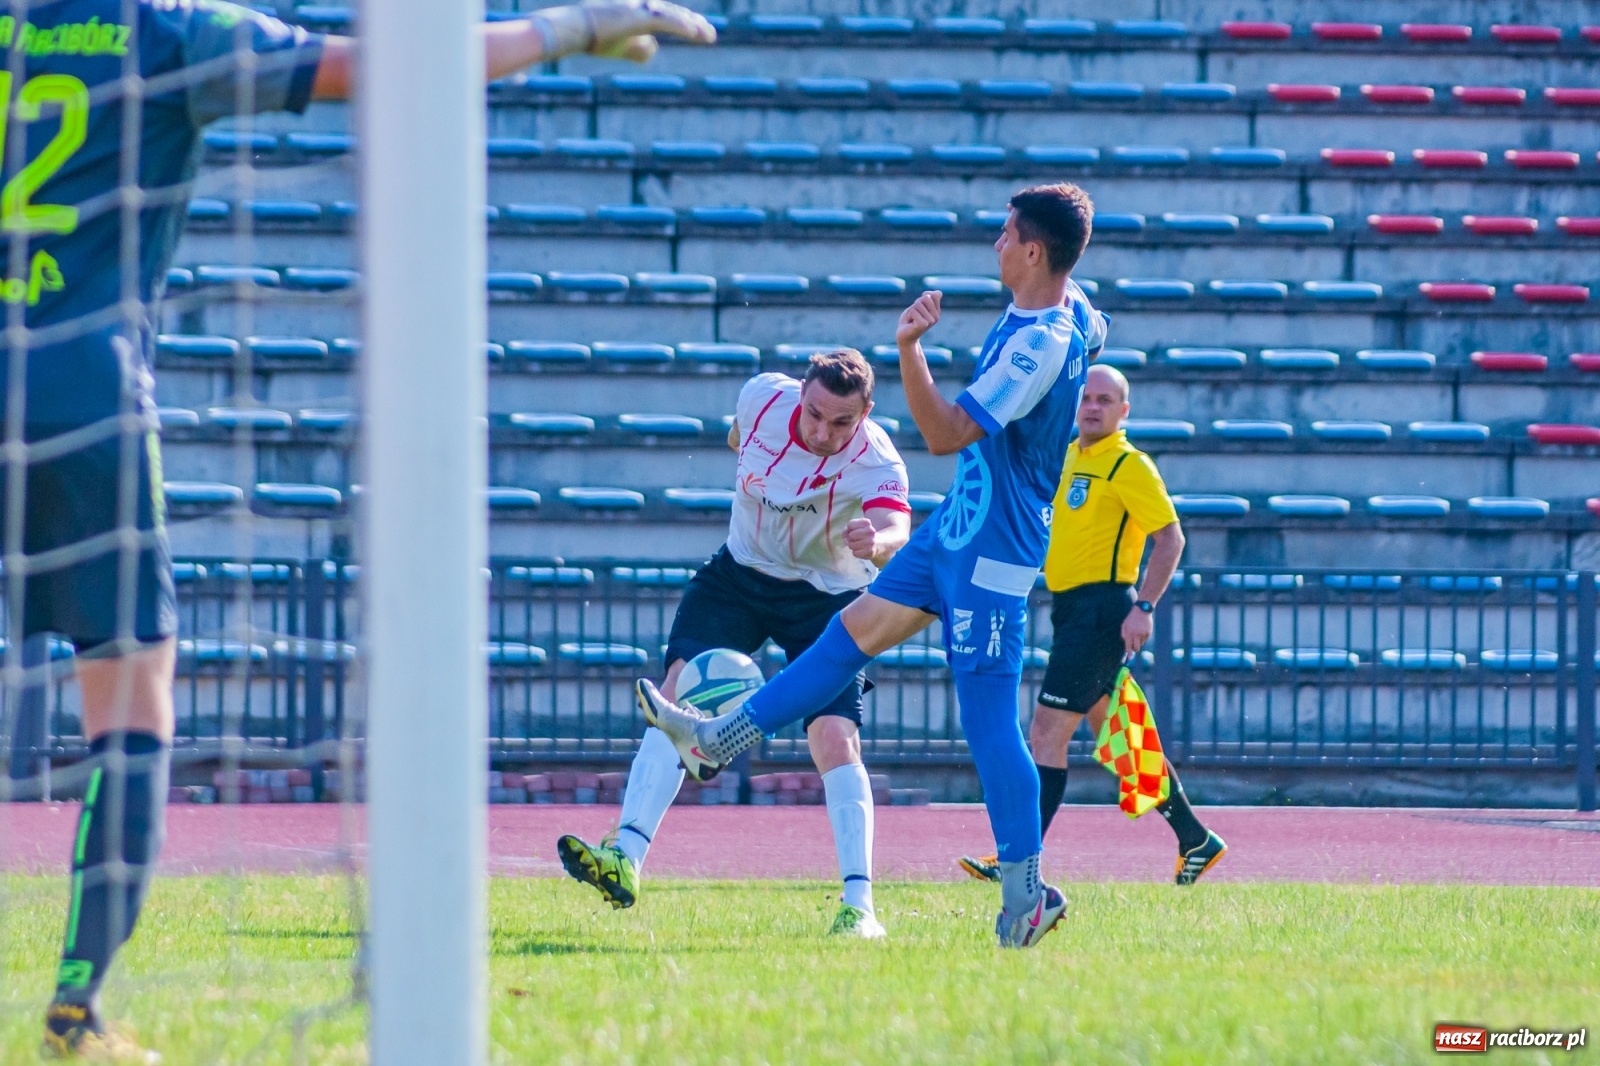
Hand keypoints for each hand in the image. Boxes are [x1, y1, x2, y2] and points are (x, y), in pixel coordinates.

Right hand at [535, 0, 716, 62]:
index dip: (686, 22)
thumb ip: (638, 48)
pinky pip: (665, 21)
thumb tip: (654, 48)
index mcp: (638, 12)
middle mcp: (641, 6)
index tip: (700, 31)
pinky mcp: (637, 17)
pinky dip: (682, 27)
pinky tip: (696, 33)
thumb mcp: (621, 46)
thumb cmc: (593, 37)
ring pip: (673, 17)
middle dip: (695, 24)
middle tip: (711, 34)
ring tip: (710, 36)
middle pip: (674, 14)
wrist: (574, 29)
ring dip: (693, 27)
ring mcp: (639, 10)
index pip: (667, 16)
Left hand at [844, 517, 877, 559]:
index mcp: (866, 523)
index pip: (850, 525)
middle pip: (851, 535)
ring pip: (851, 545)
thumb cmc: (862, 534)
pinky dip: (856, 552)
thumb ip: (846, 530)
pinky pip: (855, 553)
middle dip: (851, 538)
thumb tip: (846, 539)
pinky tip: (862, 549)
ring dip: (853, 546)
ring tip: (859, 544)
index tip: (855, 530)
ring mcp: (871, 541)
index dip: (849, 529)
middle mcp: (870, 531)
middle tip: (857, 538)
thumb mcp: (855, 528)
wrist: (878, 544)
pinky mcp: (870, 551)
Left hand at [896, 290, 941, 348]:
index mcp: (937, 311)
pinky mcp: (924, 324)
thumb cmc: (910, 320)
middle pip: (925, 298)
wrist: (904, 337)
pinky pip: (913, 311)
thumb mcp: (918, 306)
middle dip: (915, 305)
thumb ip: (927, 298)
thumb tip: (938, 292)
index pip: (933, 294)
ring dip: (911, 311)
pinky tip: (910, 324)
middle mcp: (936, 316)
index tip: (919, 309)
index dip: (922, 298)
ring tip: (912, 320)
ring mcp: (931, 321)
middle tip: (914, 315)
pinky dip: (908, 315)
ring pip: (918, 305)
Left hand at [1121, 606, 1153, 655]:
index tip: (1129, 659)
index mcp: (1129, 633)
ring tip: (1138, 633)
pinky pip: (1146, 639)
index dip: (1129, 653)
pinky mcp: (1149, 632)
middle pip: (1136, 648)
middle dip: (1135, 649)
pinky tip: (1142, 630)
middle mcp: (1136, 634)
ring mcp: (1143, 634)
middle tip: (1134, 647)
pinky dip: (1143, 637)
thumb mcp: (1124, 625)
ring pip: (1141, 643)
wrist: (1142, 610)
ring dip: (1139, 641)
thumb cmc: (1131, 618)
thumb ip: (1124, 634)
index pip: (1128, 646)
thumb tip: (1126, 644)